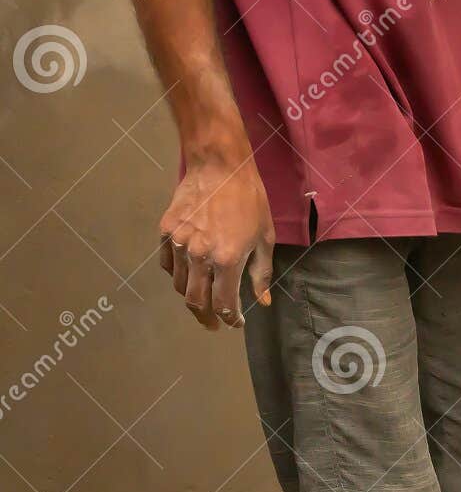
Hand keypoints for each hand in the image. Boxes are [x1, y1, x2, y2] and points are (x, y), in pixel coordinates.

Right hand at [158, 154, 273, 329]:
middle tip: (213, 324)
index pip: (223, 304)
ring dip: (191, 298)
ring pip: (178, 285)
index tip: (235, 323)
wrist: (219, 167)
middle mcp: (198, 256)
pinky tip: (188, 277)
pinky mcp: (166, 231)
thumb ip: (261, 274)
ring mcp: (178, 243)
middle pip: (195, 301)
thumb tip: (262, 301)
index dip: (230, 320)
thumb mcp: (265, 239)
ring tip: (202, 301)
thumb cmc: (250, 201)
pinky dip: (176, 276)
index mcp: (226, 260)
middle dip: (205, 317)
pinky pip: (166, 263)